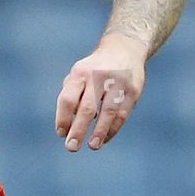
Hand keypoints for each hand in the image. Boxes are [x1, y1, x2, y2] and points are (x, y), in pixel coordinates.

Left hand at [55, 34, 145, 150]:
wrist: (124, 48)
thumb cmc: (94, 69)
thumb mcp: (78, 74)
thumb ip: (70, 96)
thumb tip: (66, 126)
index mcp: (80, 73)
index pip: (67, 98)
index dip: (63, 118)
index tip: (61, 133)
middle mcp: (98, 77)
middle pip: (86, 108)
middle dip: (78, 129)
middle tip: (71, 147)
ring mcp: (117, 83)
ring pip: (108, 112)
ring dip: (99, 132)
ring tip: (92, 146)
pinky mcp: (132, 89)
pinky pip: (122, 113)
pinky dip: (113, 128)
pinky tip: (105, 138)